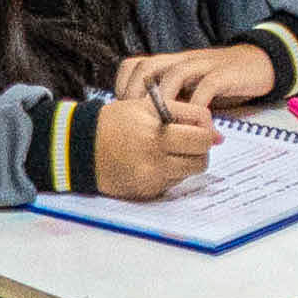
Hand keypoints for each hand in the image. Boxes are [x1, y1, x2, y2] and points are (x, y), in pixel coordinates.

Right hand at [90, 88, 218, 197]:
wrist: (80, 147)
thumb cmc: (114, 122)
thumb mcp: (145, 106)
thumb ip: (183, 113)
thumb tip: (217, 135)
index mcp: (156, 128)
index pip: (202, 130)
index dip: (205, 128)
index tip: (198, 127)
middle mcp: (155, 153)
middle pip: (202, 153)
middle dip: (202, 146)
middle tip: (190, 141)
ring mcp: (151, 175)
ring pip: (192, 171)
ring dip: (189, 161)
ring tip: (172, 151)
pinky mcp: (147, 191)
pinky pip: (174, 183)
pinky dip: (171, 173)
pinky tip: (154, 162)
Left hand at [110, 42, 281, 114]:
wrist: (258, 63)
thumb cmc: (219, 82)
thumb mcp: (190, 88)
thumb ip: (171, 99)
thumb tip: (144, 124)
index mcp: (170, 63)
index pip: (134, 65)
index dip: (123, 85)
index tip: (122, 112)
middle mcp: (181, 60)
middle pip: (147, 67)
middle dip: (136, 94)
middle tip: (136, 121)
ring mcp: (202, 65)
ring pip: (174, 75)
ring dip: (165, 101)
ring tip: (163, 125)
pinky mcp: (223, 74)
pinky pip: (206, 87)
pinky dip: (198, 107)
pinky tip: (196, 125)